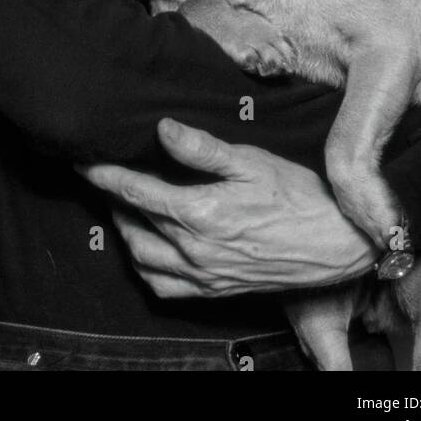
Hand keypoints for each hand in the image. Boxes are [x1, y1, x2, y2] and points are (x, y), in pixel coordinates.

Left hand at [78, 118, 377, 298]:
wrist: (337, 244)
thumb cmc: (298, 196)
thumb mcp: (251, 160)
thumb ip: (202, 149)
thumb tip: (163, 130)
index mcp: (199, 214)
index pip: (135, 192)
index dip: (105, 174)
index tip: (84, 160)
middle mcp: (194, 250)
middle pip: (131, 224)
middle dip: (111, 199)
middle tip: (102, 176)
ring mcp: (204, 275)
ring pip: (142, 258)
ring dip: (125, 231)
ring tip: (122, 206)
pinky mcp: (216, 290)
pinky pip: (164, 287)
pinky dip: (146, 268)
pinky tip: (147, 248)